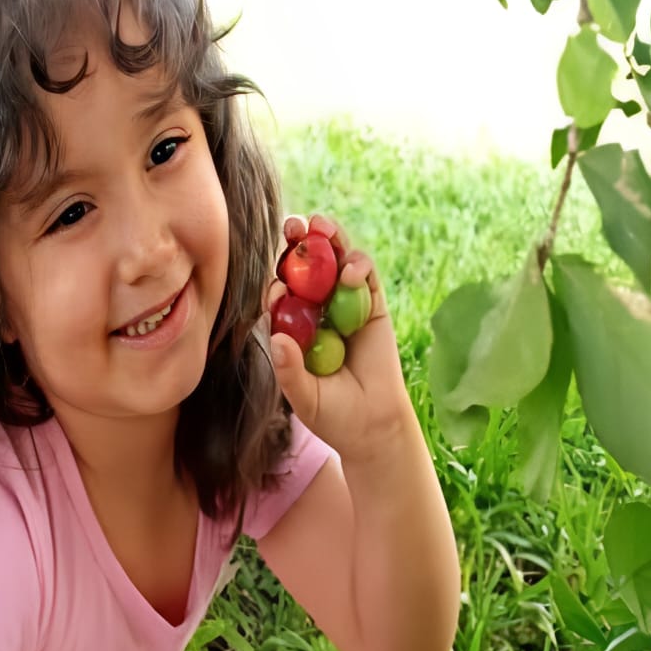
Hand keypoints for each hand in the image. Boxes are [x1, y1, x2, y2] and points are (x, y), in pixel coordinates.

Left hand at [267, 214, 412, 465]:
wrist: (373, 426)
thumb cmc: (332, 414)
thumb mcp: (304, 397)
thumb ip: (290, 371)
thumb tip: (276, 339)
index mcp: (293, 327)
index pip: (280, 294)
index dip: (277, 283)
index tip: (276, 288)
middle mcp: (317, 310)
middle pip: (306, 267)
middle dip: (299, 242)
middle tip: (293, 225)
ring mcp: (346, 305)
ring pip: (335, 262)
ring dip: (329, 238)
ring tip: (321, 225)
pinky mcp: (374, 306)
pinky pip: (365, 277)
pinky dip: (358, 265)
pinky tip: (350, 270)